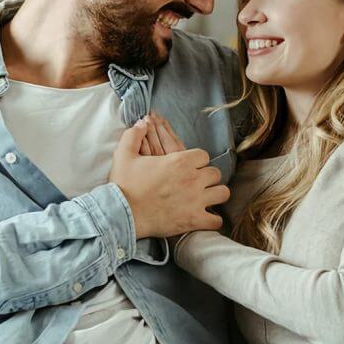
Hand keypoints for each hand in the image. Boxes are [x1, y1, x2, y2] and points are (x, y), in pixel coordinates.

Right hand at [110, 119, 228, 238]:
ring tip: (206, 198)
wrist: (121, 213)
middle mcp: (192, 179)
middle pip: (215, 173)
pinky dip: (212, 220)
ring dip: (215, 194)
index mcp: (180, 161)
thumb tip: (142, 123)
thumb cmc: (124, 184)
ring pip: (222, 193)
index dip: (197, 161)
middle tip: (198, 182)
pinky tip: (205, 218)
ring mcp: (196, 200)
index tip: (189, 167)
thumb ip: (133, 135)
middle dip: (207, 177)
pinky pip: (216, 220)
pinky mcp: (194, 220)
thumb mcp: (124, 155)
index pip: (203, 156)